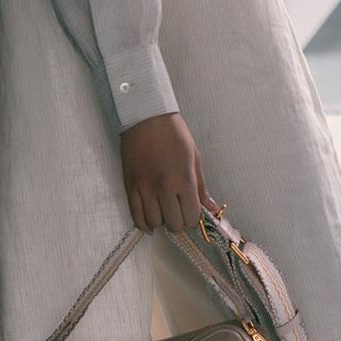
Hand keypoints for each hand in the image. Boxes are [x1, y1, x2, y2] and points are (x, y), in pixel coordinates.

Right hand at [119, 112, 212, 233]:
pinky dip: (144, 223)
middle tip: (178, 210)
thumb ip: (201, 187)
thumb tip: (211, 208)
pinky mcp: (130, 186)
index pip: (191, 216)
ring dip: (161, 221)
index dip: (193, 217)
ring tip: (164, 211)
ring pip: (154, 223)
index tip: (191, 210)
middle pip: (173, 224)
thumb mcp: (194, 157)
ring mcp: (144, 188)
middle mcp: (164, 188)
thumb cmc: (174, 133)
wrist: (146, 117)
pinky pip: (135, 216)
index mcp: (184, 179)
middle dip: (179, 221)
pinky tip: (150, 221)